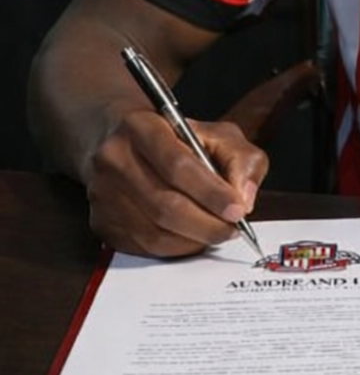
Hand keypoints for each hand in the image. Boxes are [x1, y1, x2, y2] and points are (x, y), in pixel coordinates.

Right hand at [83, 107, 267, 257]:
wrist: (122, 141)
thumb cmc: (178, 139)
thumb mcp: (217, 133)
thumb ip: (240, 159)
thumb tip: (244, 198)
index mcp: (141, 126)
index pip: (177, 165)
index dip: (211, 192)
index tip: (238, 210)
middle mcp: (113, 158)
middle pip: (164, 204)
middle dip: (207, 224)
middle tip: (233, 229)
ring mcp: (102, 193)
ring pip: (154, 231)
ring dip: (194, 239)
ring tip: (217, 232)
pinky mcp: (101, 222)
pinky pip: (144, 247)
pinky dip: (176, 248)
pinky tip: (192, 237)